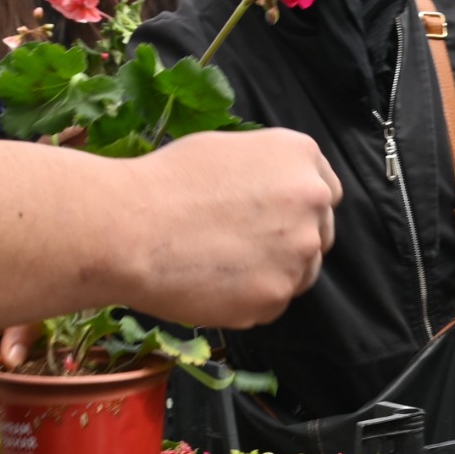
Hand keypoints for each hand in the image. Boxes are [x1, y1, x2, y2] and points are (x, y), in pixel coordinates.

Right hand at [122, 129, 339, 326]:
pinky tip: (211, 283)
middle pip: (319, 233)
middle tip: (244, 244)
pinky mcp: (274, 298)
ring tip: (221, 263)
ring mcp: (298, 254)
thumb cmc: (165, 182)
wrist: (128, 228)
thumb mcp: (227, 150)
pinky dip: (248, 299)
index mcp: (300, 157)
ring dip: (272, 272)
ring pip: (299, 273)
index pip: (325, 192)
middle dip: (290, 240)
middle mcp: (312, 202)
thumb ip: (269, 172)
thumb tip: (276, 194)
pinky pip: (270, 303)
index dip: (299, 207)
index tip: (276, 217)